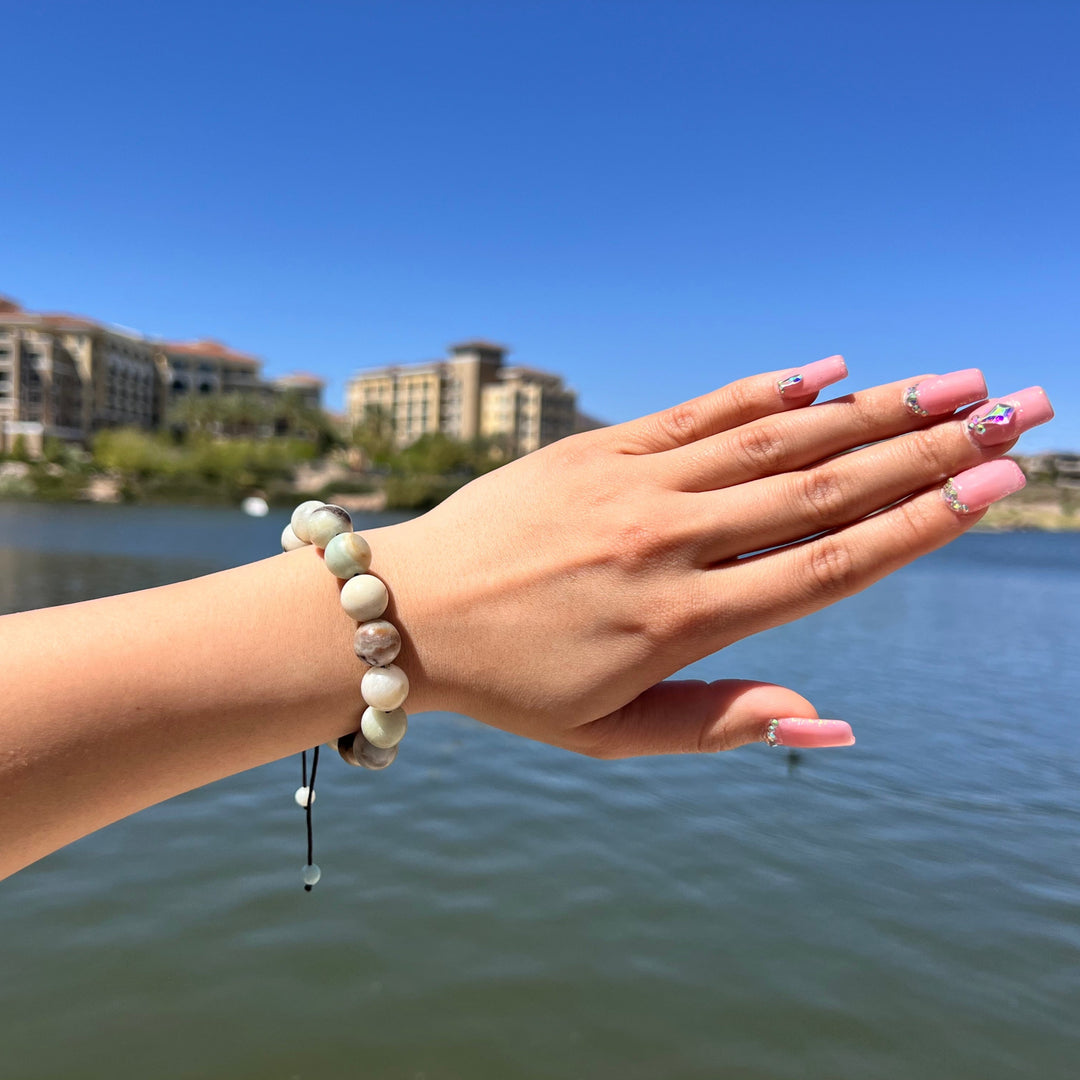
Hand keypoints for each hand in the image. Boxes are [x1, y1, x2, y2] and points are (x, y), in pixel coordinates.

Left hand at [373, 360, 1049, 757]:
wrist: (405, 613)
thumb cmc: (515, 685)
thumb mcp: (614, 735)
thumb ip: (724, 725)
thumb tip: (837, 726)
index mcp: (681, 623)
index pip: (829, 566)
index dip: (920, 524)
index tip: (994, 487)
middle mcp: (668, 544)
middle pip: (822, 489)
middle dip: (929, 449)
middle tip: (1016, 409)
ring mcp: (631, 486)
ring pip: (772, 439)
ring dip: (870, 408)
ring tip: (953, 382)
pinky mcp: (595, 450)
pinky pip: (696, 412)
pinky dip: (766, 390)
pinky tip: (829, 370)